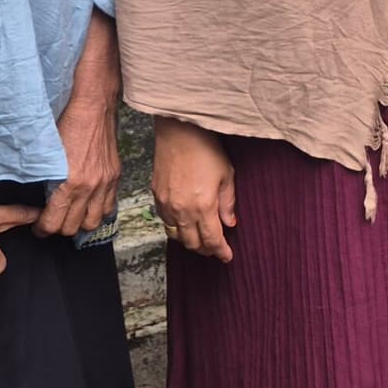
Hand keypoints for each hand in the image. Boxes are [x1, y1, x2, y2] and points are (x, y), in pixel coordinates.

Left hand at [37, 12, 122, 238]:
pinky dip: (98, 212)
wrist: (93, 104)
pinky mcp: (114, 176)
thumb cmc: (66, 123)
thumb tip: (36, 197)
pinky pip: (109, 207)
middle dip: (58, 228)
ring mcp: (105, 183)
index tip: (38, 226)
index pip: (54, 223)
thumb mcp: (46, 152)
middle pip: (73, 228)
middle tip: (50, 221)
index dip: (42, 229)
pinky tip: (88, 205)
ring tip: (69, 216)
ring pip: (93, 223)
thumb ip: (43, 178)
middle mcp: (90, 187)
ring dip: (79, 224)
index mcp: (70, 182)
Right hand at [152, 119, 237, 262]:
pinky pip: (165, 222)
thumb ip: (228, 203)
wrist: (179, 131)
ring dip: (189, 242)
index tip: (227, 256)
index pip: (212, 240)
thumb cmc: (206, 149)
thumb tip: (230, 223)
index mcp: (203, 207)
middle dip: (205, 250)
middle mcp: (182, 210)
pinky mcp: (156, 196)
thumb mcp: (227, 175)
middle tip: (215, 248)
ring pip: (176, 236)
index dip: (221, 252)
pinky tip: (184, 223)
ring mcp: (167, 204)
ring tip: (200, 239)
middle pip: (192, 243)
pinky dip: (175, 228)